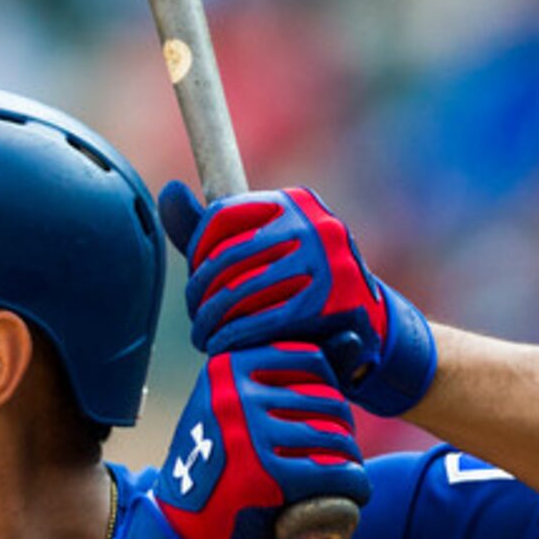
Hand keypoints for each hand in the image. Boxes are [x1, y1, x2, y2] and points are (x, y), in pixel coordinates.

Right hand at [125, 344, 368, 538]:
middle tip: (336, 454)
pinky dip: (356, 487)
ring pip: (336, 437)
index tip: (319, 416)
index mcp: (224, 369)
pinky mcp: (266, 477)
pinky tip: (354, 495)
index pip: (309, 359)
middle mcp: (233, 395)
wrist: (182, 529)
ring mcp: (248, 435)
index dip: (327, 388)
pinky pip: (337, 473)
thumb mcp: (239, 408)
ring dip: (350, 459)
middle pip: (328, 400)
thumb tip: (356, 336)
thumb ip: (289, 375)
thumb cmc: (220, 463)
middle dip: (342, 430)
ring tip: (344, 473)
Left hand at [158, 182, 437, 415]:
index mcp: (296, 201)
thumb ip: (209, 229)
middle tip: (198, 321)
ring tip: (205, 338)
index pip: (222, 216)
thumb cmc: (299, 287)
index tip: (196, 284)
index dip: (198, 254)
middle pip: (229, 257)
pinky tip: (222, 348)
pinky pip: (263, 320)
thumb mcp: (257, 252)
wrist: (368, 331)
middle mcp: (315, 223)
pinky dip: (234, 337)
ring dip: (213, 320)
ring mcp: (327, 261)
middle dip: (202, 294)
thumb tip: (170, 190)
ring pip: (242, 290)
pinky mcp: (330, 304)